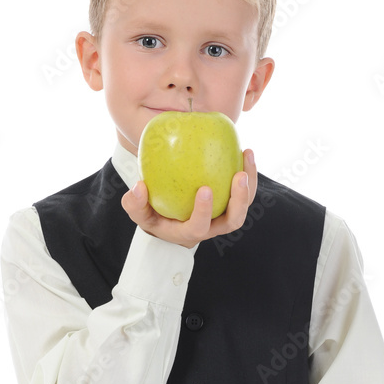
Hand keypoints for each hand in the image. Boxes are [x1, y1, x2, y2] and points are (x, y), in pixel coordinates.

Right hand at [120, 148, 257, 248]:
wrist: (169, 220)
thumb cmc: (153, 216)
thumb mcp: (139, 213)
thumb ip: (135, 203)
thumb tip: (139, 187)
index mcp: (190, 232)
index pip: (199, 227)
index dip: (204, 212)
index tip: (204, 189)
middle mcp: (211, 227)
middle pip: (233, 221)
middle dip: (240, 200)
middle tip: (239, 176)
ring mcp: (223, 216)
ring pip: (243, 205)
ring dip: (249, 184)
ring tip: (247, 155)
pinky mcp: (229, 203)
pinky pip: (243, 191)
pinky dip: (247, 172)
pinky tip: (245, 151)